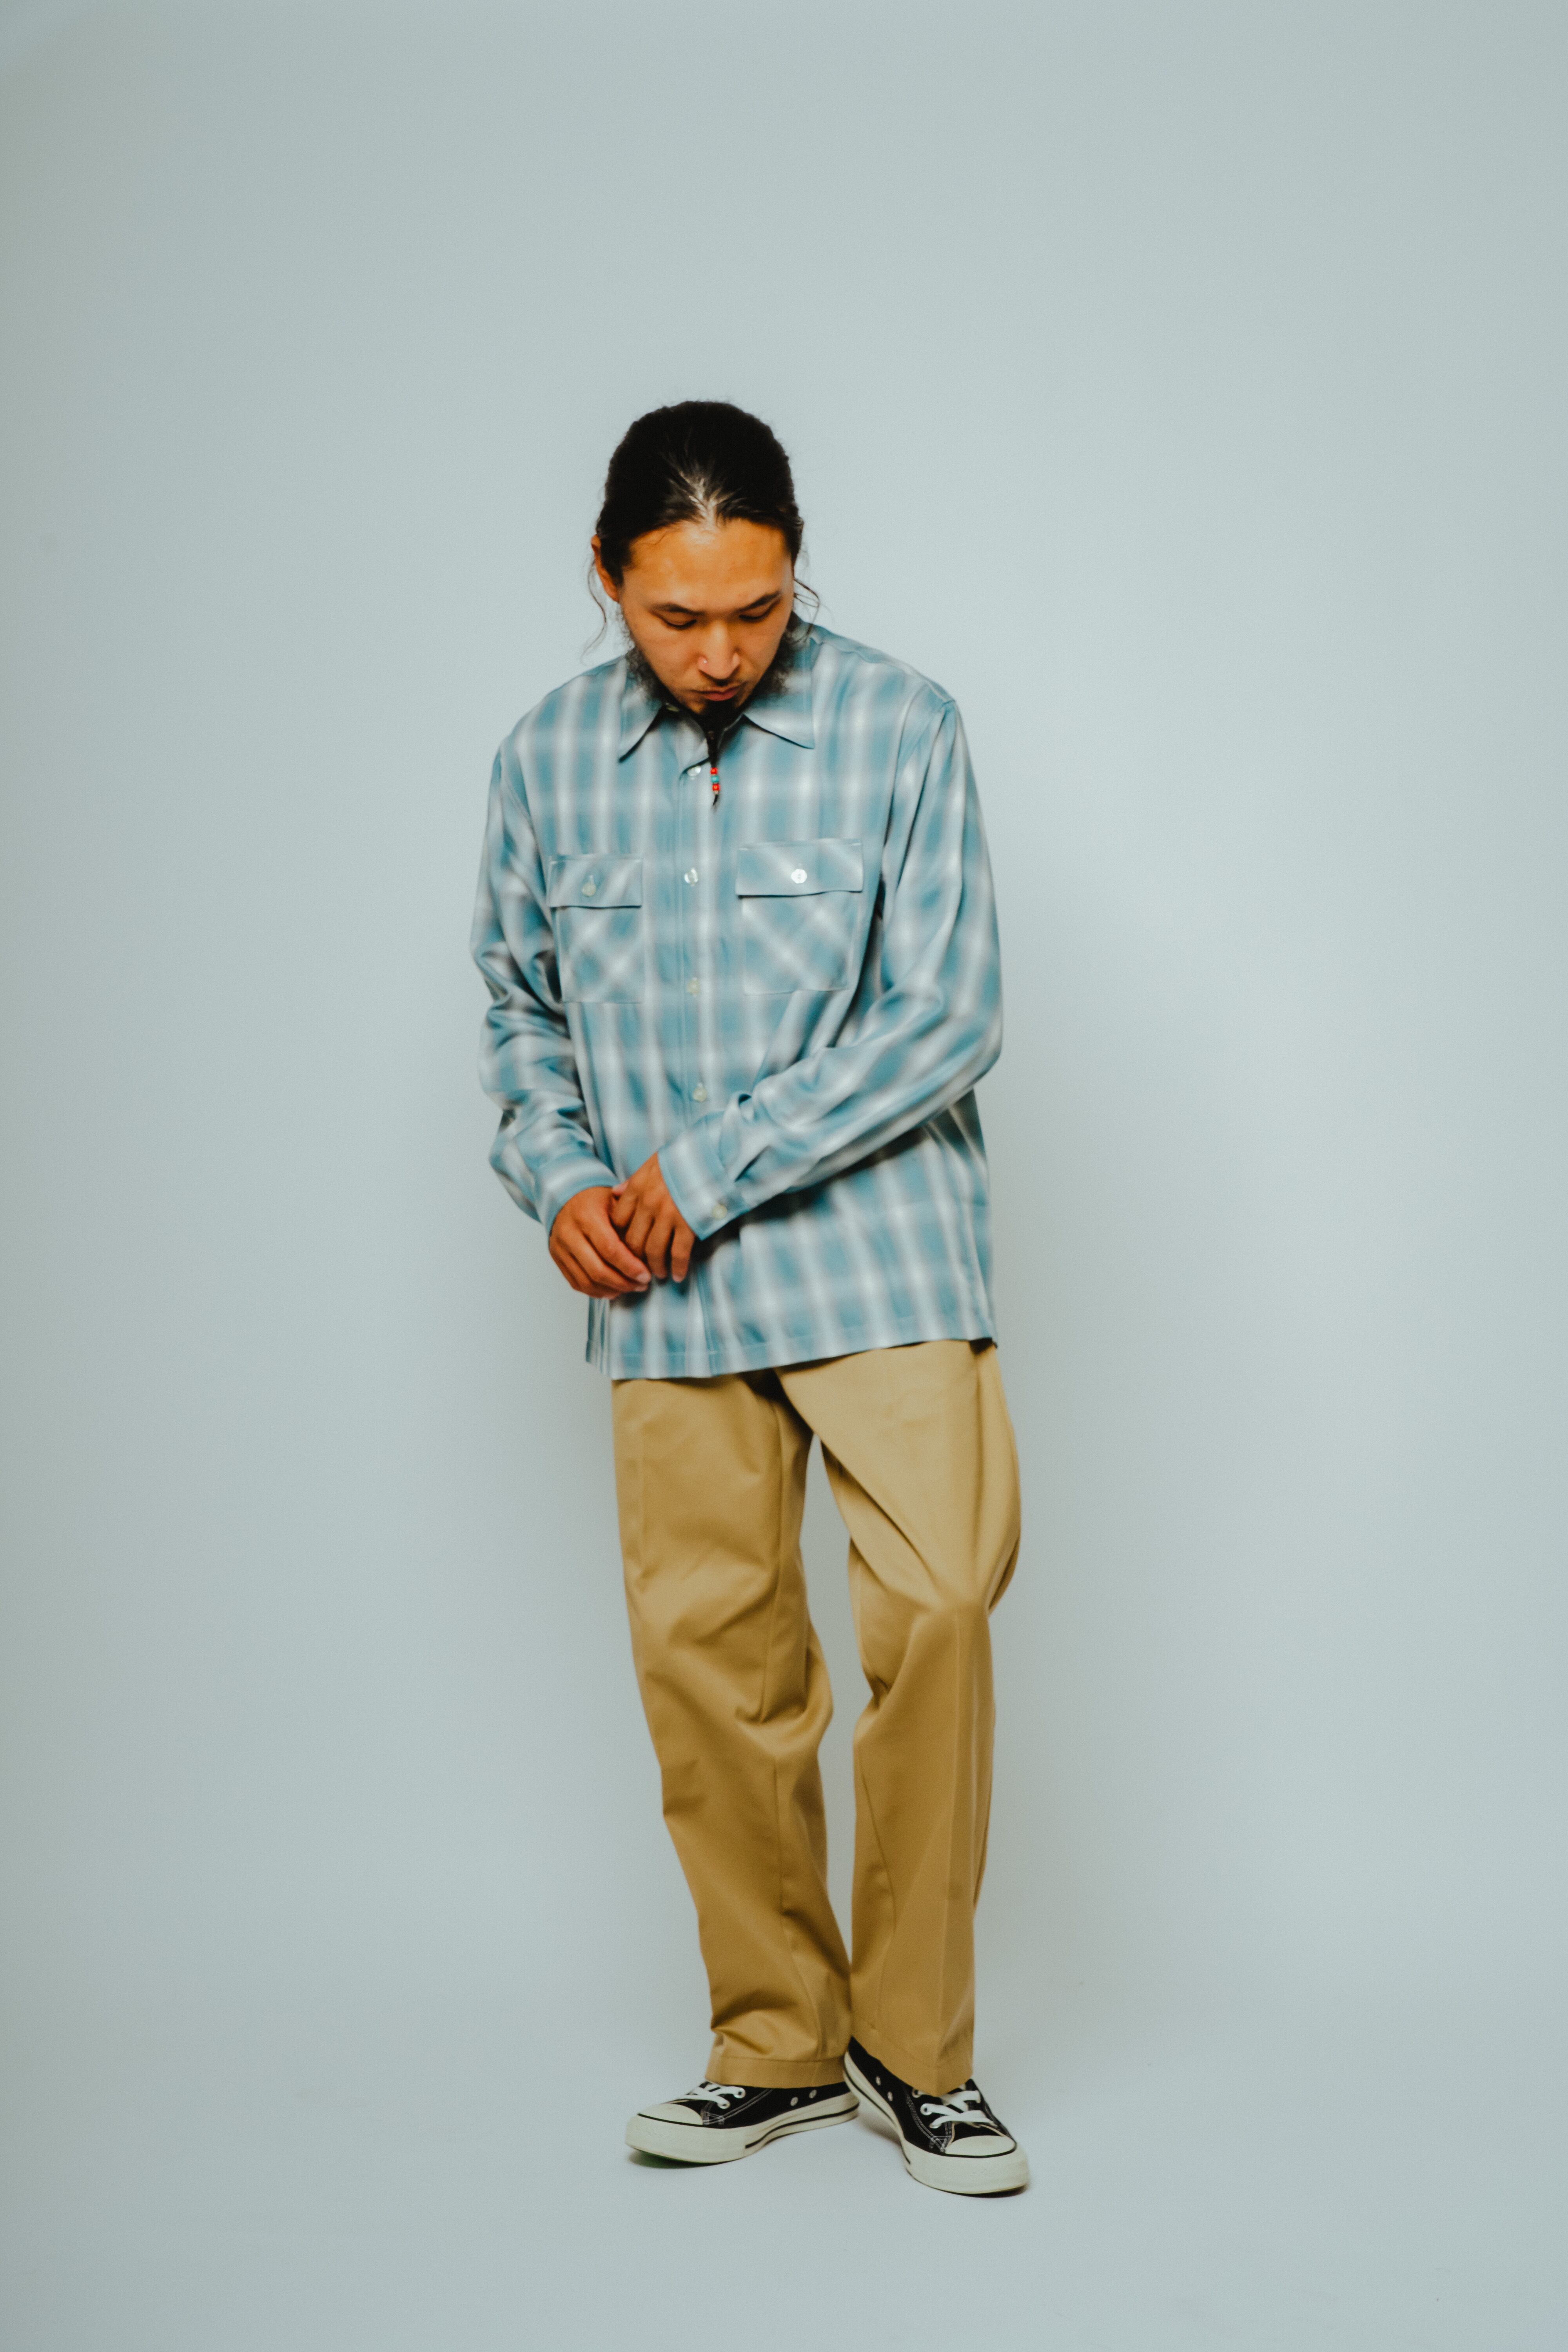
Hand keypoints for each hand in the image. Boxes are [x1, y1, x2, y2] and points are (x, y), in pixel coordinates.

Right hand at [549, 1187, 652, 1298]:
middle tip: (642, 1285)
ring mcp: (559, 1248)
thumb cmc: (597, 1200)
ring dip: (612, 1289)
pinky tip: (614, 1290)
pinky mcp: (556, 1259)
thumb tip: (649, 1253)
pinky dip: (597, 1291)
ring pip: (586, 1281)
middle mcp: (569, 1233)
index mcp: (586, 1216)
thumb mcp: (615, 1201)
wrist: (566, 1198)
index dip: (630, 1266)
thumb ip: (630, 1223)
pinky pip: (577, 1284)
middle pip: (597, 1270)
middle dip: (623, 1282)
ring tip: (631, 1288)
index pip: (609, 1249)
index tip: (646, 1275)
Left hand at [608, 1153, 695, 1281]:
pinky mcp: (689, 1224)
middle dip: (634, 1259)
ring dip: (655, 1267)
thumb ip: (632, 1180)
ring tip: (658, 1275)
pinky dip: (678, 1268)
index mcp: (638, 1188)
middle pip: (633, 1241)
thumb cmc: (683, 1157)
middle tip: (638, 1269)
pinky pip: (679, 1253)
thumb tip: (614, 1192)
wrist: (713, 1154)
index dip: (619, 1237)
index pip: (618, 1221)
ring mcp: (669, 1216)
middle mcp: (649, 1204)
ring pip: (653, 1251)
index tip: (624, 1246)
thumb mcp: (652, 1162)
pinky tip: (679, 1275)